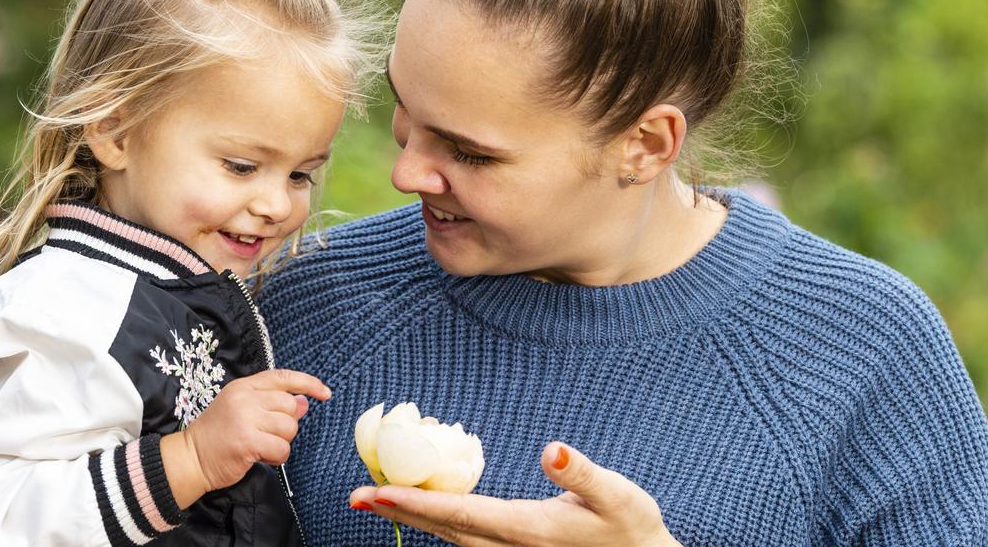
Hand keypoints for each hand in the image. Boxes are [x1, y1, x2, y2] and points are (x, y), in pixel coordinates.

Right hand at [162, 369, 330, 506]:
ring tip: (262, 445)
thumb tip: (305, 401)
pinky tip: (261, 457)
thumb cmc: (218, 434)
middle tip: (268, 434)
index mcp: (244, 386)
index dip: (308, 383)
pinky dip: (277, 457)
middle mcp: (245, 398)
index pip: (283, 377)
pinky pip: (282, 448)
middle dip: (287, 424)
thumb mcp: (243, 409)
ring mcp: (245, 419)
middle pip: (291, 406)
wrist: (190, 458)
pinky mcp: (247, 442)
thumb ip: (272, 403)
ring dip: (281, 442)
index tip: (325, 393)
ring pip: (289, 428)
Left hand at [348, 442, 679, 546]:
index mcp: (529, 530)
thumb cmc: (632, 529)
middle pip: (442, 529)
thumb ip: (584, 474)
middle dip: (398, 512)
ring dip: (413, 519)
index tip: (376, 493)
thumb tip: (554, 450)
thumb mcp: (618, 496)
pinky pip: (467, 541)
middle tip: (355, 497)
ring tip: (378, 501)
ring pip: (451, 539)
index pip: (459, 514)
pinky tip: (425, 513)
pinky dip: (439, 525)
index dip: (414, 503)